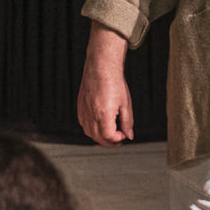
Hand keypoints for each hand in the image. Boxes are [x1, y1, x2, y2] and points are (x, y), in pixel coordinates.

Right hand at [77, 26, 133, 144]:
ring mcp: (84, 110)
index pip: (109, 136)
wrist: (101, 67)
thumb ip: (128, 122)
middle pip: (98, 138)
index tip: (124, 134)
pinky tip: (98, 125)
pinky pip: (83, 123)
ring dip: (99, 137)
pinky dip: (91, 128)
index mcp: (103, 113)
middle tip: (118, 139)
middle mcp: (91, 113)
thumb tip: (129, 134)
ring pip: (88, 132)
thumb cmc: (113, 81)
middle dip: (109, 142)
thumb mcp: (126, 104)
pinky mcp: (80, 105)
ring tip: (109, 134)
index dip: (118, 139)